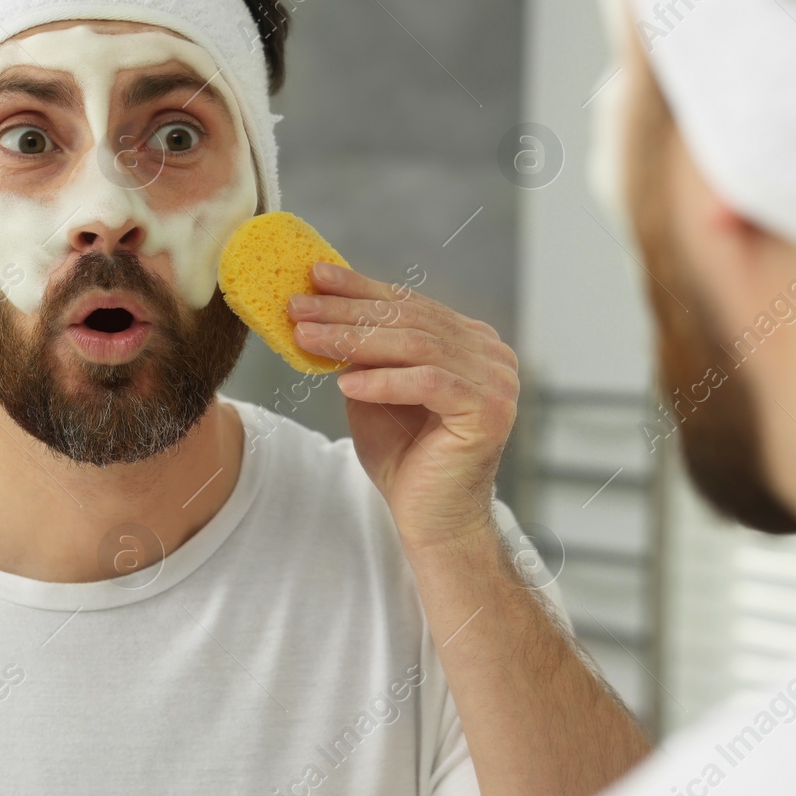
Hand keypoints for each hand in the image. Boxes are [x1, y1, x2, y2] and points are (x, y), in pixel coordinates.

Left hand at [288, 261, 518, 549]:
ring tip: (307, 338)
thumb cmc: (405, 458)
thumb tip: (320, 307)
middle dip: (347, 310)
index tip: (314, 275)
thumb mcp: (374, 391)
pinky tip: (344, 383)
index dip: (359, 288)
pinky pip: (429, 383)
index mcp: (470, 341)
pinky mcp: (490, 410)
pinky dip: (383, 381)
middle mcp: (491, 354)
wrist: (432, 521)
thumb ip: (363, 352)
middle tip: (298, 305)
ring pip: (416, 346)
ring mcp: (497, 381)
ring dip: (354, 340)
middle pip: (409, 321)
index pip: (408, 305)